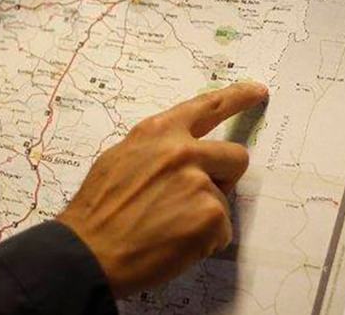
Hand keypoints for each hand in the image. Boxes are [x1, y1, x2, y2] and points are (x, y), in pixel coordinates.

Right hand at [57, 81, 267, 298]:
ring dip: (206, 215)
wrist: (87, 254)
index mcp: (159, 132)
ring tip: (169, 227)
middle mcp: (182, 151)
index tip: (257, 90)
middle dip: (224, 177)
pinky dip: (205, 242)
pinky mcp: (210, 215)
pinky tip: (174, 244)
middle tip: (196, 199)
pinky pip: (223, 229)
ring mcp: (199, 183)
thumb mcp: (120, 159)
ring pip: (225, 198)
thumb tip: (183, 152)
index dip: (238, 96)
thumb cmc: (97, 211)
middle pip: (236, 156)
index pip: (208, 105)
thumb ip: (157, 149)